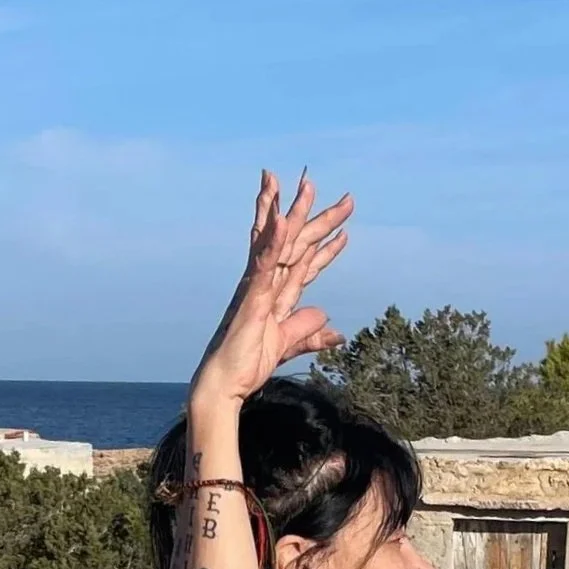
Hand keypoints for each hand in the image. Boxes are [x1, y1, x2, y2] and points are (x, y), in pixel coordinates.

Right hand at [193, 171, 352, 402]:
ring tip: (306, 185)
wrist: (223, 383)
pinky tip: (282, 219)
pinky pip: (264, 264)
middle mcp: (266, 283)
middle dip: (319, 218)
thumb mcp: (286, 345)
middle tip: (343, 196)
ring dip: (292, 212)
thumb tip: (331, 328)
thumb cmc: (246, 364)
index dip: (326, 247)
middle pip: (297, 244)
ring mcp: (257, 287)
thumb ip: (306, 333)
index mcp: (276, 294)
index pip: (307, 264)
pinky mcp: (250, 297)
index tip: (345, 230)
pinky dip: (273, 241)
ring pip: (278, 242)